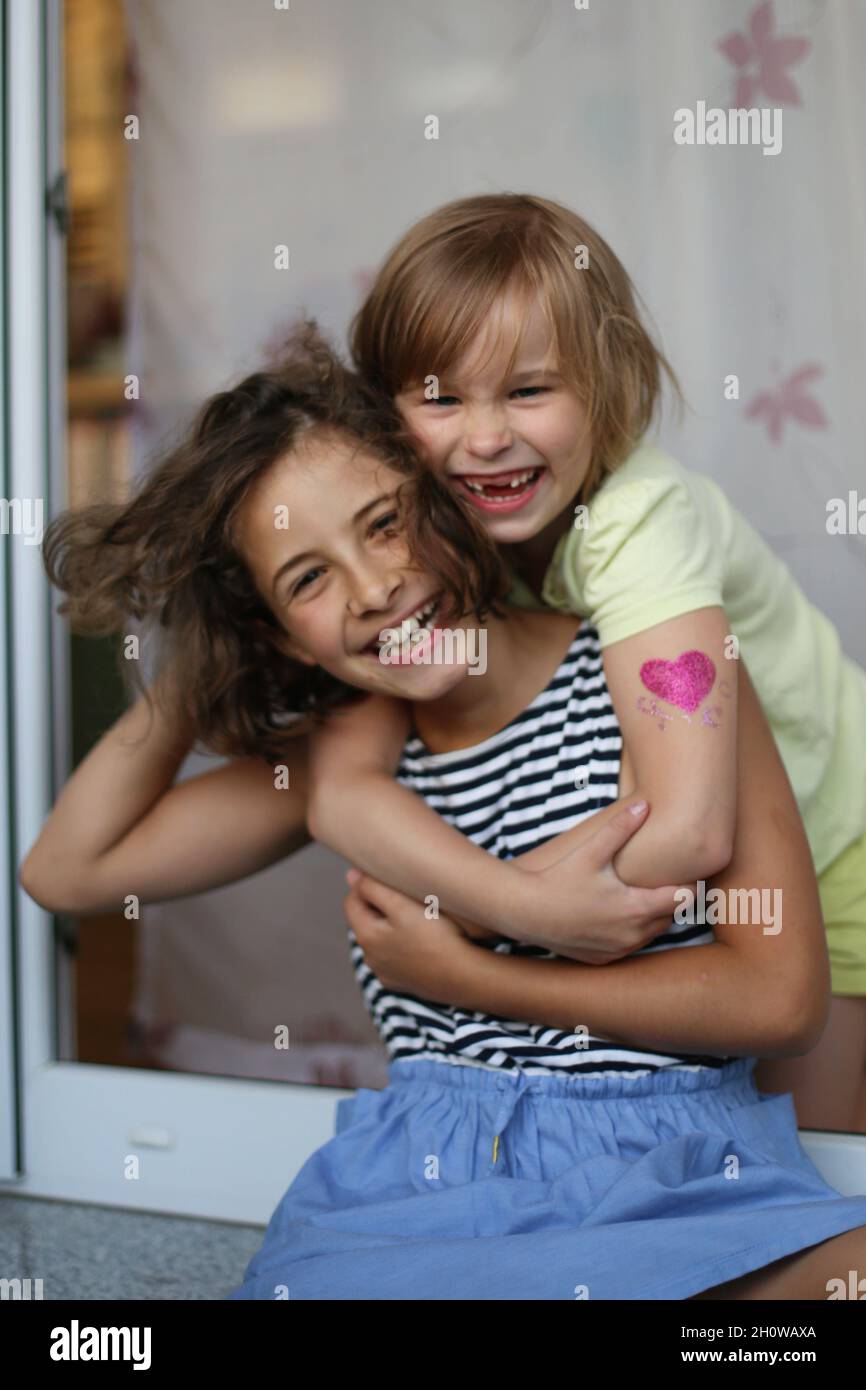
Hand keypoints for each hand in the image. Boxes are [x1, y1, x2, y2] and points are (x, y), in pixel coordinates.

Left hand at [342, 869, 476, 999]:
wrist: (464, 976)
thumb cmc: (436, 936)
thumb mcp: (403, 904)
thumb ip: (373, 888)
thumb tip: (351, 875)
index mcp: (367, 936)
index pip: (352, 902)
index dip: (365, 885)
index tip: (388, 878)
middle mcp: (370, 958)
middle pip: (366, 922)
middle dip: (379, 906)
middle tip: (405, 895)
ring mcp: (386, 974)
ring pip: (380, 940)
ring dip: (390, 926)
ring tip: (416, 916)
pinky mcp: (403, 983)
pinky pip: (395, 958)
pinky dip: (402, 946)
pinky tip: (422, 941)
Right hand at [514, 803, 688, 963]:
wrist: (524, 912)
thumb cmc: (558, 879)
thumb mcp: (591, 851)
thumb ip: (620, 827)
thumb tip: (644, 804)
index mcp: (636, 908)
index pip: (682, 899)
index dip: (689, 884)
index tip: (689, 871)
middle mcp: (632, 935)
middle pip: (669, 917)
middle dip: (671, 900)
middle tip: (669, 880)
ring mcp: (617, 950)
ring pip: (651, 934)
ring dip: (652, 917)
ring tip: (646, 894)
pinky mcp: (603, 959)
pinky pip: (629, 946)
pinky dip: (632, 932)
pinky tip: (621, 914)